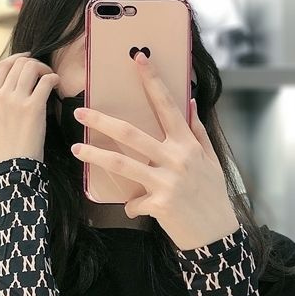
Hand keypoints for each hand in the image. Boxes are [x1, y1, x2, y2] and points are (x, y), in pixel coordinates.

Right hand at [0, 51, 59, 165]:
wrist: (11, 169)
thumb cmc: (5, 152)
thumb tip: (13, 94)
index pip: (2, 66)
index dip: (18, 58)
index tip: (29, 60)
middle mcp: (0, 96)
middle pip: (18, 63)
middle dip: (34, 63)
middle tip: (44, 73)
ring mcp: (15, 100)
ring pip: (31, 67)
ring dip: (45, 69)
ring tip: (52, 79)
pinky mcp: (33, 108)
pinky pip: (46, 81)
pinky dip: (54, 78)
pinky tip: (57, 85)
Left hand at [70, 51, 239, 251]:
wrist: (217, 236)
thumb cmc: (212, 197)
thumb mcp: (210, 162)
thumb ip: (198, 133)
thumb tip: (190, 104)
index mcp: (187, 144)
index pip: (167, 105)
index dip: (152, 81)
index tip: (138, 59)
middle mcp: (177, 158)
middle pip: (131, 133)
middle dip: (102, 121)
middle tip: (79, 112)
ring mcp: (167, 181)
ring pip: (122, 163)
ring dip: (95, 155)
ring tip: (77, 149)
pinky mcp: (159, 203)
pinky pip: (134, 202)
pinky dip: (133, 206)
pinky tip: (138, 210)